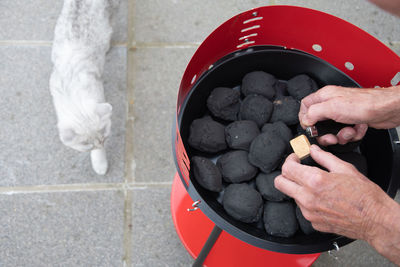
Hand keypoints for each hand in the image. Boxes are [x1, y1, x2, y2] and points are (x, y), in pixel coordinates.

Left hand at [274, 145, 390, 240]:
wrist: (375, 220)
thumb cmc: (365, 196)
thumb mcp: (345, 168)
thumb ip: (324, 157)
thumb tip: (313, 150)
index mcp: (315, 181)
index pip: (286, 168)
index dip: (289, 160)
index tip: (295, 158)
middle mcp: (308, 198)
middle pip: (280, 183)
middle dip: (286, 174)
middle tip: (296, 170)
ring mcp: (309, 212)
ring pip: (292, 196)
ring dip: (298, 188)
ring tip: (316, 186)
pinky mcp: (313, 222)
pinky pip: (303, 209)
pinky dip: (308, 202)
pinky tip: (322, 199)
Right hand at [299, 85, 399, 144]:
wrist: (388, 109)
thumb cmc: (365, 104)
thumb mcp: (332, 108)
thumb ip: (313, 113)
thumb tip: (305, 121)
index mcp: (324, 96)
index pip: (305, 106)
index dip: (304, 119)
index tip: (310, 128)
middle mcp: (332, 103)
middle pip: (318, 122)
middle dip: (325, 133)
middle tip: (331, 136)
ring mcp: (342, 112)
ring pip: (332, 130)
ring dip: (340, 135)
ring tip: (348, 131)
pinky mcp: (352, 121)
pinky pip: (345, 132)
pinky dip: (352, 134)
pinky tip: (357, 129)